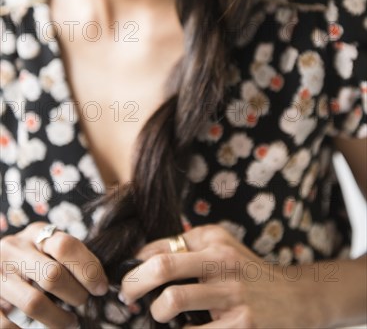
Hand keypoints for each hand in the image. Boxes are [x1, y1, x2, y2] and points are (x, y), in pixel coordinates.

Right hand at [0, 222, 108, 328]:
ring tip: (70, 323)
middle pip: (53, 275)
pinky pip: (6, 324)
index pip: (66, 246)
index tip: (101, 288)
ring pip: (34, 302)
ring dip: (58, 319)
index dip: (89, 269)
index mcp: (36, 233)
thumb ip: (69, 256)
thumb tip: (102, 283)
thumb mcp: (47, 248)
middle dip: (76, 295)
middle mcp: (14, 249)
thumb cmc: (32, 258)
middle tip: (84, 304)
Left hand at [120, 224, 309, 328]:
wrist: (296, 298)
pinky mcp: (241, 326)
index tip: (128, 276)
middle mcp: (222, 261)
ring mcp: (232, 295)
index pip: (161, 246)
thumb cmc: (248, 273)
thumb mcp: (223, 247)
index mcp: (214, 240)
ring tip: (159, 316)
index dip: (136, 264)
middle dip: (133, 284)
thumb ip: (190, 246)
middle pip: (162, 266)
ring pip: (172, 302)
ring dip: (156, 313)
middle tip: (127, 296)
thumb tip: (143, 258)